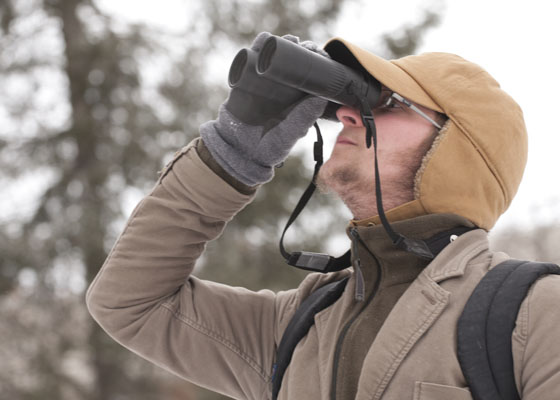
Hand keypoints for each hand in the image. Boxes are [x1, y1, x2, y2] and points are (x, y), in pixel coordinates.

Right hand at [199, 32, 328, 185]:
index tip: (324, 58)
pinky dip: (258, 47)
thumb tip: (320, 98)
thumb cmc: (266, 149)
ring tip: (292, 41)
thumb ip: (302, 119)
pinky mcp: (245, 81)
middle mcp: (283, 90)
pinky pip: (251, 59)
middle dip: (304, 50)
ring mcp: (264, 84)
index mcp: (297, 101)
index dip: (318, 66)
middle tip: (309, 47)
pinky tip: (266, 40)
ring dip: (284, 45)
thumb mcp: (287, 136)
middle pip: (296, 63)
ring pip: (276, 57)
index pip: (312, 78)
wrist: (236, 152)